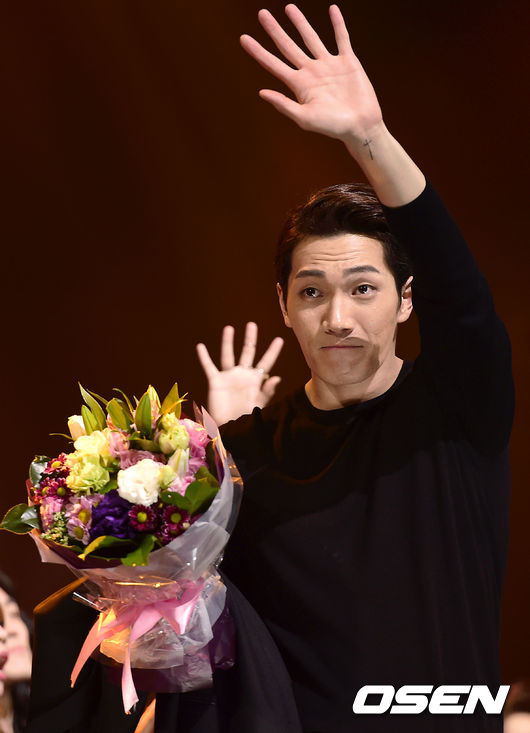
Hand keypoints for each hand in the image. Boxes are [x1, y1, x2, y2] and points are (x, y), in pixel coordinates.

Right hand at [196, 322, 283, 425]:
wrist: (230, 428)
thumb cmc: (247, 418)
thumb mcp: (259, 405)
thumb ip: (267, 392)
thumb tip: (277, 378)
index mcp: (256, 379)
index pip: (266, 362)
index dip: (273, 351)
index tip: (279, 339)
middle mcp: (242, 374)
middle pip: (247, 352)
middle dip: (250, 339)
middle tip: (252, 324)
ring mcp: (229, 377)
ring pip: (228, 355)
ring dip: (228, 342)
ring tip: (229, 328)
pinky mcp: (215, 381)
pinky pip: (209, 367)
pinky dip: (204, 357)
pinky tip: (201, 346)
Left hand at [240, 4, 383, 145]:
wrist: (360, 126)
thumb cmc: (332, 127)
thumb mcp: (305, 119)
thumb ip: (284, 104)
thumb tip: (262, 92)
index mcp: (299, 85)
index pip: (273, 64)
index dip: (258, 51)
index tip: (243, 38)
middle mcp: (311, 72)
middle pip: (288, 46)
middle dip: (274, 30)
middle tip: (262, 14)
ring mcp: (329, 65)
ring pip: (311, 38)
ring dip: (300, 23)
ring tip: (289, 8)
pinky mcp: (348, 62)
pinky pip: (341, 39)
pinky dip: (338, 24)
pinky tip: (332, 9)